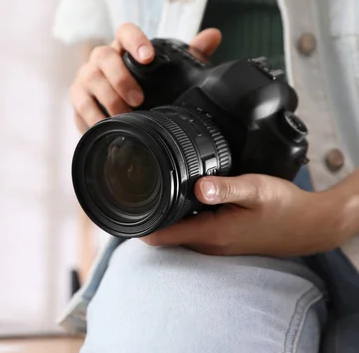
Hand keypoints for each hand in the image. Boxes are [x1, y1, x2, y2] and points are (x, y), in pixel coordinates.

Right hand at [69, 23, 221, 132]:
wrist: (115, 114)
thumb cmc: (144, 89)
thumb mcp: (168, 74)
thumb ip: (189, 55)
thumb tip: (213, 36)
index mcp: (123, 48)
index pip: (124, 32)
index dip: (135, 40)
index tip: (148, 57)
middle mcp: (101, 58)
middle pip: (103, 56)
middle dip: (121, 77)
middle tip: (138, 99)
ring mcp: (86, 77)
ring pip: (90, 80)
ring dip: (108, 98)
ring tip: (125, 116)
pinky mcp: (77, 98)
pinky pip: (81, 104)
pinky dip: (94, 116)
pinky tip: (106, 125)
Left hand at [140, 174, 349, 256]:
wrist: (309, 225)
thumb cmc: (284, 207)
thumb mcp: (255, 189)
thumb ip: (225, 187)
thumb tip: (198, 186)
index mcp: (210, 234)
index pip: (160, 237)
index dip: (136, 224)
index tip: (122, 206)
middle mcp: (208, 244)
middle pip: (162, 234)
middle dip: (147, 215)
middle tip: (134, 188)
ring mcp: (214, 244)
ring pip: (176, 232)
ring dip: (164, 215)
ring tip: (154, 188)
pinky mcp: (221, 239)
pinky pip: (191, 230)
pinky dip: (181, 216)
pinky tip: (183, 197)